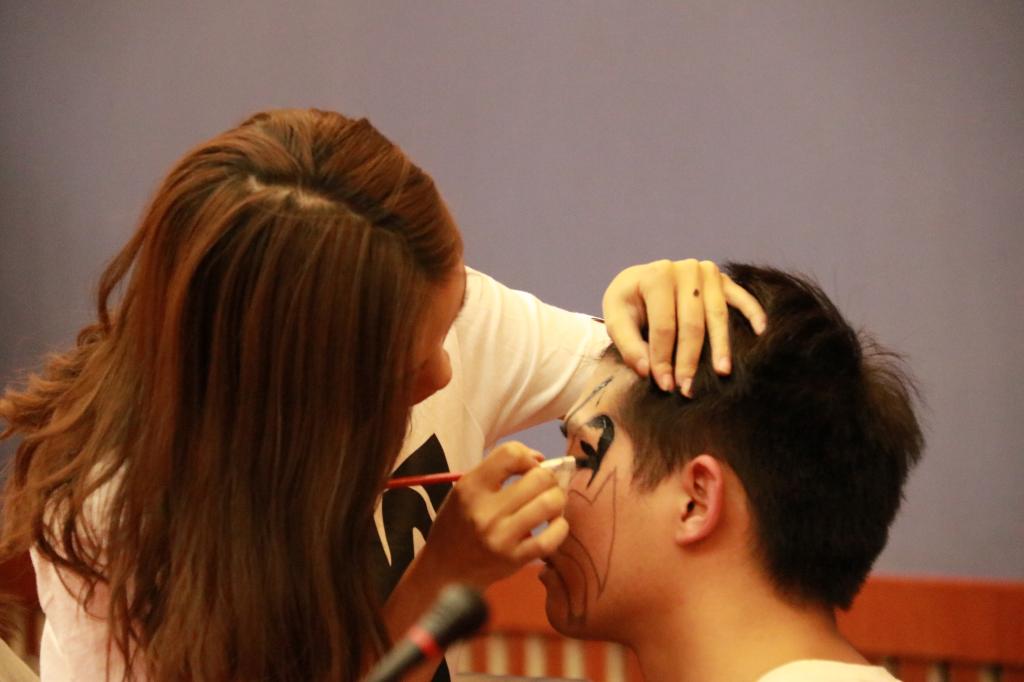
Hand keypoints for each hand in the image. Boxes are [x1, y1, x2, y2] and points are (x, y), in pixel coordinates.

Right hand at [417, 441, 568, 588]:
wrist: (445, 569)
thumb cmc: (459, 523)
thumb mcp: (466, 490)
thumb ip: (499, 470)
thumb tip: (540, 459)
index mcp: (471, 486)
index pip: (511, 453)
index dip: (528, 456)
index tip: (529, 468)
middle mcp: (485, 511)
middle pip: (539, 478)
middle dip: (549, 479)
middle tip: (544, 488)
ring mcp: (501, 537)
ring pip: (550, 504)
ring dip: (558, 501)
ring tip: (550, 505)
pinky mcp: (514, 560)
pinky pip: (552, 538)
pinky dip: (560, 528)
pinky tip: (553, 526)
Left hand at [602, 259, 766, 396]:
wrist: (640, 283)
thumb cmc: (629, 304)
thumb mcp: (616, 319)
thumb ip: (628, 345)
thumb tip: (647, 371)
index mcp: (655, 275)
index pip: (663, 325)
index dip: (663, 357)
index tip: (664, 384)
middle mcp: (684, 269)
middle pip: (691, 322)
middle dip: (689, 358)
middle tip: (688, 388)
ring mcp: (707, 272)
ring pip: (717, 314)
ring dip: (721, 345)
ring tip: (722, 372)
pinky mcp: (723, 279)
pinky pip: (741, 297)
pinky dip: (753, 312)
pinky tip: (760, 332)